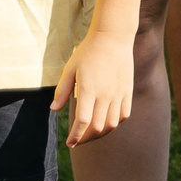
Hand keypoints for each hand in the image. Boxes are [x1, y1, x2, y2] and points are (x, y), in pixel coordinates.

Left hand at [54, 29, 134, 144]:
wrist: (113, 37)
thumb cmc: (88, 51)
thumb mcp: (70, 69)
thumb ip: (62, 91)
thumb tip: (53, 110)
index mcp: (88, 89)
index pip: (82, 122)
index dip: (75, 137)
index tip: (70, 143)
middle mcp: (105, 94)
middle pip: (97, 128)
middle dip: (86, 139)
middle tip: (78, 139)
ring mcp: (118, 93)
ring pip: (111, 124)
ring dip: (100, 133)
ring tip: (91, 133)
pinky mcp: (128, 91)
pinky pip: (123, 115)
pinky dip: (115, 123)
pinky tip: (106, 122)